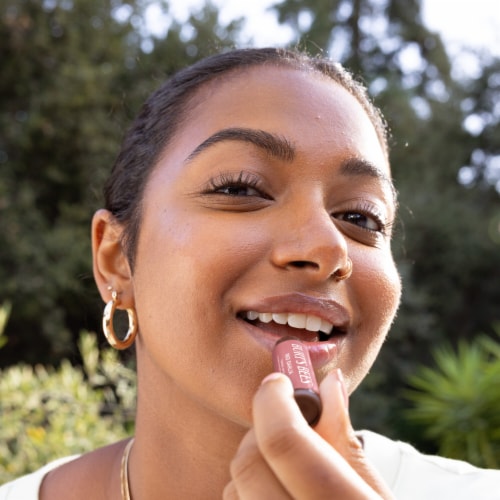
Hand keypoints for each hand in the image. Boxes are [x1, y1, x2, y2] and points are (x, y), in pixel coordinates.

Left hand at [223, 369, 393, 498]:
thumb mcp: (377, 496)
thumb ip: (346, 441)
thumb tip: (328, 383)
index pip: (284, 442)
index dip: (274, 400)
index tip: (279, 383)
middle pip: (248, 464)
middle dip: (260, 430)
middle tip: (283, 424)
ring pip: (232, 491)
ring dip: (251, 467)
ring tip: (284, 469)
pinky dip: (245, 495)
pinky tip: (274, 495)